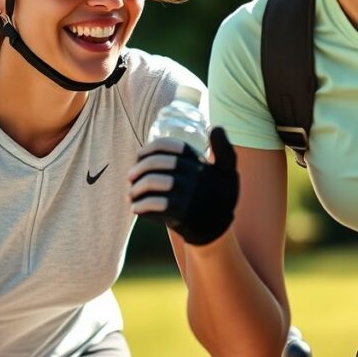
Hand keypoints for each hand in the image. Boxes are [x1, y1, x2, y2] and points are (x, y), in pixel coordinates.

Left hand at [128, 126, 238, 245]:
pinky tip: (136, 208)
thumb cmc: (218, 195)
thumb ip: (223, 149)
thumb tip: (216, 127)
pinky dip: (141, 206)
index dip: (153, 147)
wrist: (218, 229)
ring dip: (137, 188)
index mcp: (201, 163)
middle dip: (140, 167)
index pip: (175, 146)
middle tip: (129, 176)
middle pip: (160, 163)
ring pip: (155, 183)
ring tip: (130, 194)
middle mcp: (195, 176)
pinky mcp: (182, 214)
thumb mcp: (228, 171)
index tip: (140, 154)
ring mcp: (189, 195)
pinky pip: (155, 205)